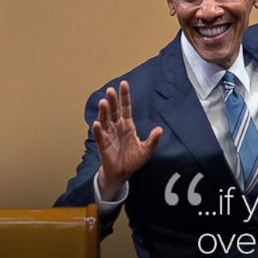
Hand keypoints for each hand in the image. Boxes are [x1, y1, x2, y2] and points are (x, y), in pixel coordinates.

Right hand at [93, 80, 161, 199]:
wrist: (122, 173)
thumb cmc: (133, 160)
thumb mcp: (146, 150)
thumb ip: (152, 140)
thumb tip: (159, 129)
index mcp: (127, 126)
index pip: (126, 108)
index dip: (125, 97)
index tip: (123, 84)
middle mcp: (117, 127)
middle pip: (114, 111)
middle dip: (113, 101)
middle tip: (110, 90)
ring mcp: (109, 135)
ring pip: (105, 120)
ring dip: (104, 112)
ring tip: (103, 102)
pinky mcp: (103, 145)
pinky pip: (100, 136)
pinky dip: (99, 130)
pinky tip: (98, 123)